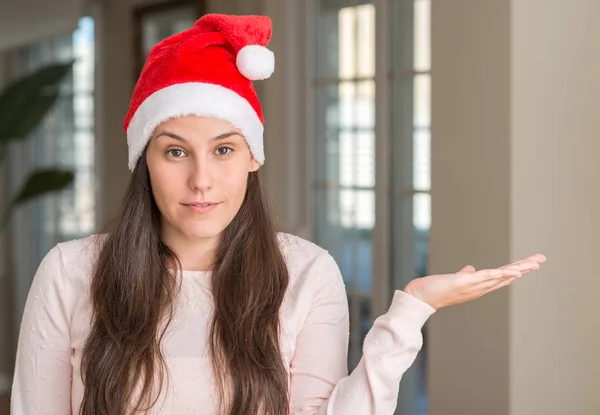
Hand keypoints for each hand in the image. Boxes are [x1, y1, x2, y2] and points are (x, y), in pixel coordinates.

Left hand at [403, 254, 546, 309]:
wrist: (420, 297)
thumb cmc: (435, 289)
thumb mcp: (454, 280)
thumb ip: (465, 274)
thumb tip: (470, 268)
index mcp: (477, 286)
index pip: (500, 277)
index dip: (516, 270)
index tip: (530, 264)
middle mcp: (479, 288)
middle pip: (506, 277)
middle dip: (524, 268)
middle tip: (541, 259)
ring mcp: (473, 286)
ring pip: (501, 276)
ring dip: (519, 269)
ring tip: (535, 263)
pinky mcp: (465, 282)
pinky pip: (487, 277)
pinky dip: (502, 274)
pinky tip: (515, 272)